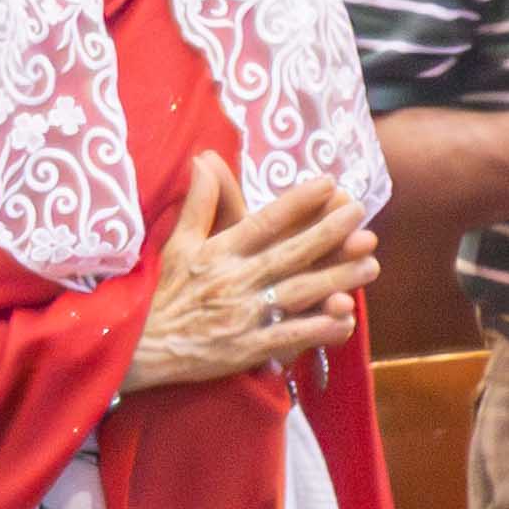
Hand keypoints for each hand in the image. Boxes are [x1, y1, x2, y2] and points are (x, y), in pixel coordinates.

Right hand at [127, 156, 375, 392]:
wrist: (138, 346)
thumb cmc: (163, 292)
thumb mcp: (176, 244)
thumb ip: (198, 204)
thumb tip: (204, 160)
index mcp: (218, 253)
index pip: (263, 222)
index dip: (297, 202)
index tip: (328, 183)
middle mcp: (234, 280)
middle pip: (290, 254)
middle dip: (329, 233)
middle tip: (360, 215)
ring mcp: (243, 315)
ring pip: (299, 292)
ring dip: (337, 278)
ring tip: (370, 263)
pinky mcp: (247, 348)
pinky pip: (290, 336)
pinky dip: (319, 328)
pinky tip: (346, 319)